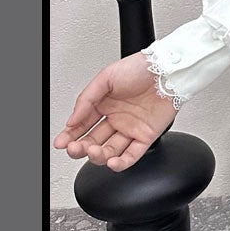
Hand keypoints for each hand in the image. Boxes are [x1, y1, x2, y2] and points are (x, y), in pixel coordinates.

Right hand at [52, 51, 177, 171]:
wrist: (168, 69)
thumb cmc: (141, 68)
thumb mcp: (106, 77)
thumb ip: (86, 99)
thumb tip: (72, 121)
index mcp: (105, 105)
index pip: (82, 125)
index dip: (70, 135)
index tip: (61, 143)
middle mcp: (117, 118)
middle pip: (94, 141)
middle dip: (81, 148)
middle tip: (75, 148)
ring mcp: (131, 128)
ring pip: (110, 150)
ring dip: (99, 156)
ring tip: (93, 152)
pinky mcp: (147, 136)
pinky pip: (132, 155)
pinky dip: (121, 162)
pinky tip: (112, 162)